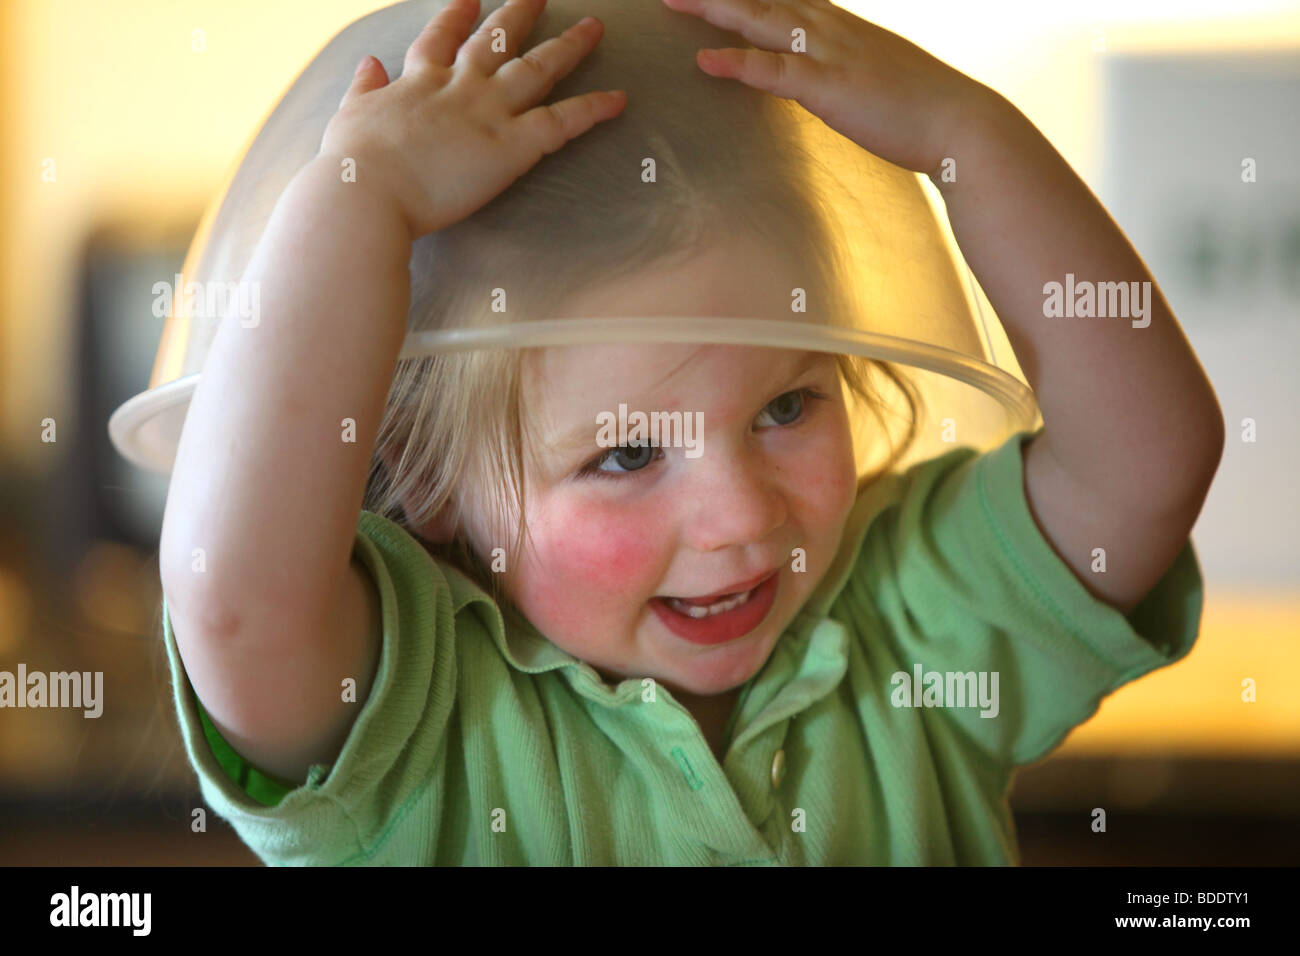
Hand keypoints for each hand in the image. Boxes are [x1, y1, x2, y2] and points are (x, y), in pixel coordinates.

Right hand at [320, 0, 626, 237]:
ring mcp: (487, 113)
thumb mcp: (348, 118)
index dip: (458, 16)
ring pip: (538, 69)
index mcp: (417, 83)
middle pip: (497, 41)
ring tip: (596, 27)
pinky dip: (593, 110)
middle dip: (521, 14)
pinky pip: (562, 123)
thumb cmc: (352, 169)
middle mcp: (457, 87)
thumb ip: (363, 90)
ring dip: (569, 47)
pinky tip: (619, 100)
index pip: (441, 39)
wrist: (366, 196)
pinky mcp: (511, 147)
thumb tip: (369, 64)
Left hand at [659, 0, 1000, 175]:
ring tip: (676, 0)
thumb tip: (818, 80)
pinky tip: (706, 59)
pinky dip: (740, 63)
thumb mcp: (873, 78)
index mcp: (841, 27)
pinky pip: (776, 72)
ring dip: (718, 8)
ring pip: (764, 21)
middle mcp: (833, 29)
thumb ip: (840, 72)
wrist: (962, 125)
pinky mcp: (831, 88)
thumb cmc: (920, 110)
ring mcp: (831, 55)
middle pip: (766, 0)